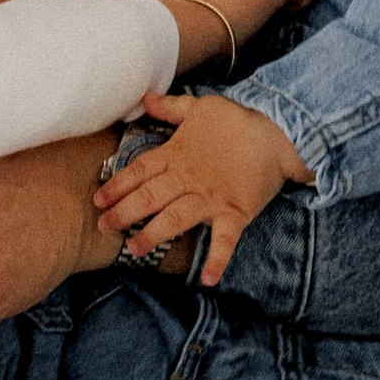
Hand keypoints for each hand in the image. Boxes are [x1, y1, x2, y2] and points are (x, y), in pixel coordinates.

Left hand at [96, 90, 311, 287]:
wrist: (280, 130)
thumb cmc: (239, 119)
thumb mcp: (201, 107)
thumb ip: (170, 107)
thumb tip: (145, 99)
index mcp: (177, 155)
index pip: (139, 171)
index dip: (117, 185)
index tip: (99, 199)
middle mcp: (189, 178)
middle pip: (150, 197)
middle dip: (124, 213)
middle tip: (103, 227)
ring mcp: (211, 197)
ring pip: (176, 218)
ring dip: (154, 235)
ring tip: (135, 250)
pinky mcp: (235, 212)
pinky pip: (225, 240)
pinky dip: (218, 260)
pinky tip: (208, 280)